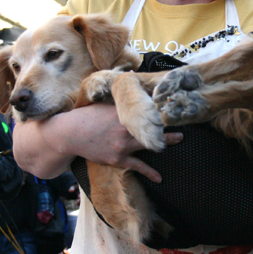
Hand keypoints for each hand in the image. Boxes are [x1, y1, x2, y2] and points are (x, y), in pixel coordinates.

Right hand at [13, 104, 181, 182]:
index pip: (146, 109)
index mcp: (122, 113)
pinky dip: (149, 172)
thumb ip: (119, 96)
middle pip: (153, 126)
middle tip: (183, 118)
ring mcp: (123, 145)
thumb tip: (129, 76)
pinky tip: (160, 177)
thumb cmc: (86, 116)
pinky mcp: (118, 159)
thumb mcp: (103, 103)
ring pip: (149, 143)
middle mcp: (125, 129)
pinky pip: (137, 166)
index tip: (174, 102)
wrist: (69, 134)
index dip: (161, 107)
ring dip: (166, 141)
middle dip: (168, 122)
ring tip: (181, 138)